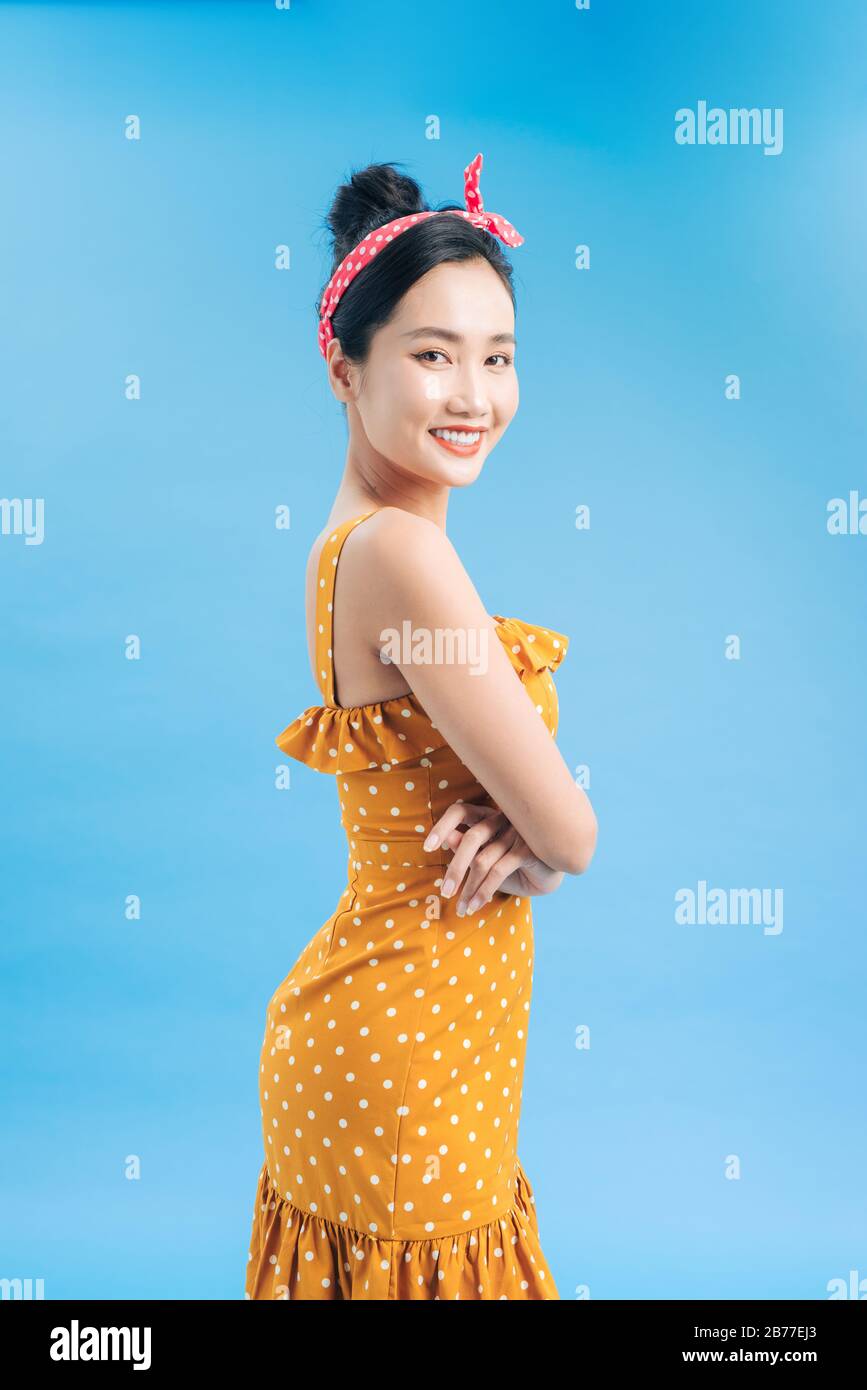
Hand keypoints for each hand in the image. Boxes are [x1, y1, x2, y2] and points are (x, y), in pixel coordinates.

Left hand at [423, 800, 563, 914]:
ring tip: (463, 907)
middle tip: (444, 892)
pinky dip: (484, 891)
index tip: (427, 847)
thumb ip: (465, 848)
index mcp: (486, 815)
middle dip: (455, 869)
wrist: (546, 876)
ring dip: (470, 888)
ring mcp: (516, 832)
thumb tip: (446, 840)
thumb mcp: (484, 858)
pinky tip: (477, 904)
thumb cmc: (510, 865)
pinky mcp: (529, 849)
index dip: (442, 826)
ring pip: (483, 860)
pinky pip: (499, 871)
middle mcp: (501, 819)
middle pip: (470, 838)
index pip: (459, 811)